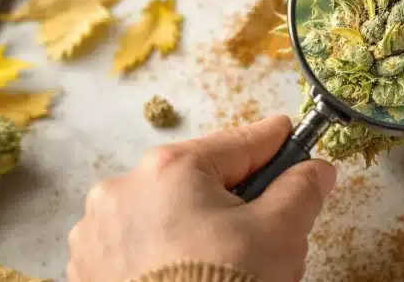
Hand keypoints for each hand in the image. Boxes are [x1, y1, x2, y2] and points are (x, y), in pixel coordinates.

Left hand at [67, 115, 336, 281]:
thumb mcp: (280, 233)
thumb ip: (301, 189)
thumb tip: (316, 170)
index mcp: (171, 168)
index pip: (238, 143)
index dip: (272, 142)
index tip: (289, 136)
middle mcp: (123, 189)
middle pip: (197, 180)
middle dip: (232, 195)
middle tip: (264, 222)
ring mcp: (97, 232)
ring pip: (162, 213)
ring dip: (190, 224)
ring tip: (221, 260)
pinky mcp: (87, 269)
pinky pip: (134, 247)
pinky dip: (159, 254)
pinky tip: (183, 277)